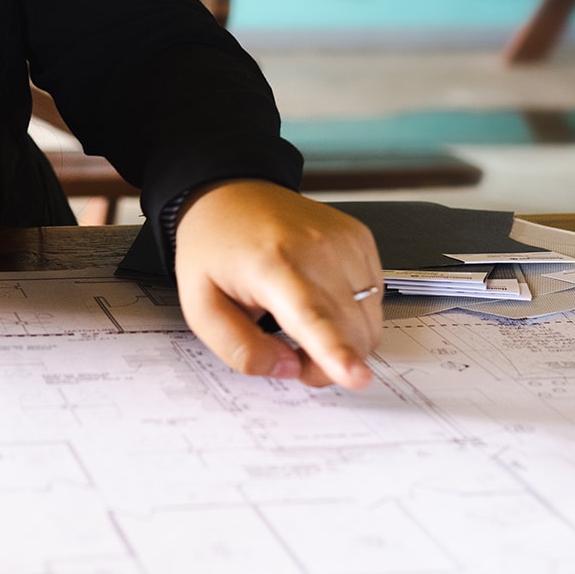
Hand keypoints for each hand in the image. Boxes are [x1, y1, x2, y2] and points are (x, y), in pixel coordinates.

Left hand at [172, 179, 382, 389]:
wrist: (231, 196)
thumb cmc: (214, 249)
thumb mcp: (199, 306)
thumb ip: (238, 348)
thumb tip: (287, 368)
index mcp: (270, 264)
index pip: (311, 315)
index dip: (336, 351)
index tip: (357, 377)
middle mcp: (316, 247)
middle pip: (349, 333)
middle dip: (323, 364)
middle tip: (286, 351)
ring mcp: (345, 240)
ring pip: (368, 323)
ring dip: (343, 341)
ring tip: (299, 323)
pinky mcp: (361, 239)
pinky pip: (375, 300)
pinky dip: (352, 314)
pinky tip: (319, 299)